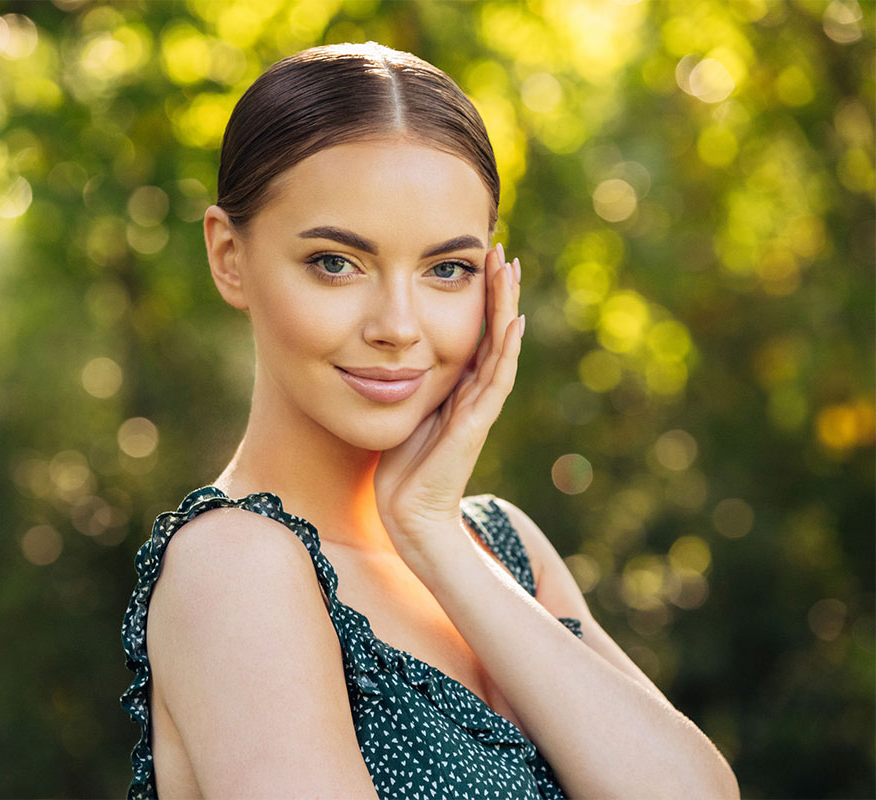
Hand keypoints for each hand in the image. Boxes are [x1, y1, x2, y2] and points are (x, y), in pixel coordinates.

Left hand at [373, 242, 523, 569]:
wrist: (409, 513)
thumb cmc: (401, 468)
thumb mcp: (402, 410)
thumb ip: (407, 384)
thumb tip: (390, 355)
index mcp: (458, 388)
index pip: (475, 333)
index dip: (479, 298)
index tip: (478, 261)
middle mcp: (474, 393)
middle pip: (494, 331)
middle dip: (497, 291)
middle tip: (501, 250)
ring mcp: (479, 408)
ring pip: (500, 347)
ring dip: (506, 307)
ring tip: (510, 271)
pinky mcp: (474, 425)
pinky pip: (496, 380)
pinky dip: (507, 350)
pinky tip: (514, 322)